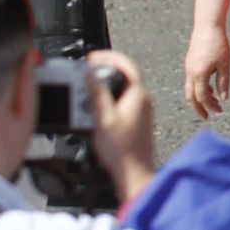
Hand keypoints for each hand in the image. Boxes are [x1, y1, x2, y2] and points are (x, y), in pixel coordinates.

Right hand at [90, 51, 160, 201]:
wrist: (134, 172)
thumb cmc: (121, 150)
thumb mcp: (103, 118)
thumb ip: (97, 95)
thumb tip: (90, 75)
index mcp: (138, 95)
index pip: (127, 66)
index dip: (109, 57)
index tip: (93, 57)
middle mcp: (143, 100)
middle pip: (124, 77)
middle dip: (104, 73)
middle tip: (86, 74)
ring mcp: (141, 110)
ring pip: (122, 90)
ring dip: (104, 88)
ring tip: (85, 93)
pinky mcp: (137, 119)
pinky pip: (122, 102)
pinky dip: (108, 101)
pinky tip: (94, 110)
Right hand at [182, 22, 229, 121]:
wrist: (207, 27)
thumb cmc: (218, 44)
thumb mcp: (225, 65)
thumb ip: (223, 82)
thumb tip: (223, 98)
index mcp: (199, 75)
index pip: (202, 97)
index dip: (210, 106)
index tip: (219, 111)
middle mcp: (190, 73)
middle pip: (191, 97)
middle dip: (199, 108)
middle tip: (207, 116)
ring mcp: (188, 68)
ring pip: (189, 89)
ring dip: (199, 98)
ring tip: (212, 102)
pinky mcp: (189, 64)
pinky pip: (191, 81)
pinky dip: (199, 88)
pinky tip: (210, 88)